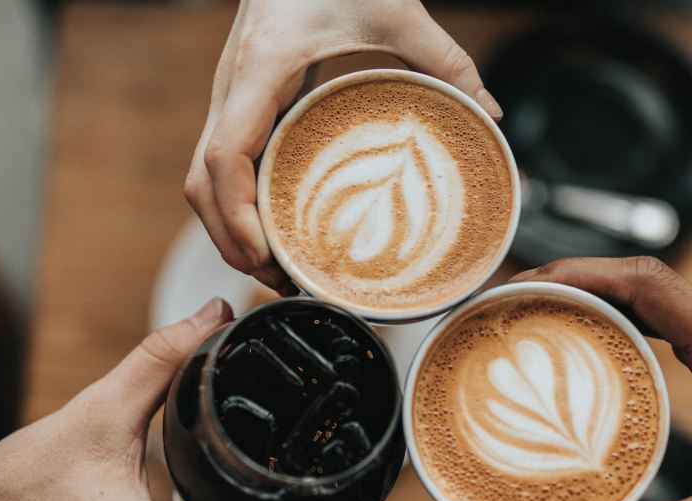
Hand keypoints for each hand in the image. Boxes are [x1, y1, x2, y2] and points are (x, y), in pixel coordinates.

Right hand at [184, 0, 501, 290]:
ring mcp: (228, 96)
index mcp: (260, 69)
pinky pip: (220, 165)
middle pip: (201, 185)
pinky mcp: (239, 103)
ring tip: (275, 269)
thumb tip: (490, 112)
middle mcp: (230, 87)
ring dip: (228, 229)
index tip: (265, 254)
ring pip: (201, 180)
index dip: (235, 215)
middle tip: (279, 282)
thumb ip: (444, 58)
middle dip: (230, 240)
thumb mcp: (395, 9)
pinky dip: (235, 205)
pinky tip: (272, 228)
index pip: (223, 157)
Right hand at [512, 258, 691, 500]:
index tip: (524, 284)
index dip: (579, 274)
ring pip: (655, 293)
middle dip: (571, 280)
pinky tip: (585, 345)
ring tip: (533, 317)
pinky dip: (622, 320)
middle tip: (510, 304)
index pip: (649, 284)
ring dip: (595, 296)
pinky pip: (670, 320)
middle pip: (642, 278)